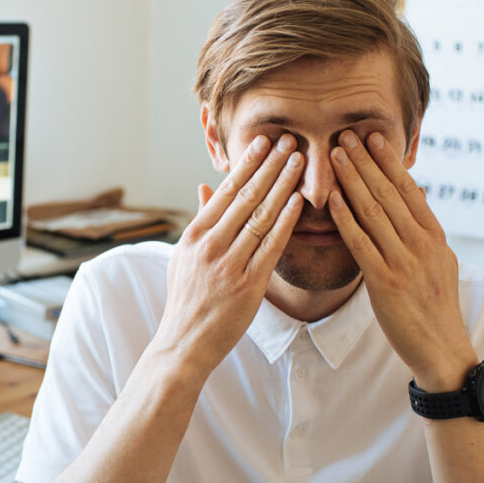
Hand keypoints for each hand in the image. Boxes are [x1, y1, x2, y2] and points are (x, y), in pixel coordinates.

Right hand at [155, 134, 304, 374]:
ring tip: (300, 161)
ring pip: (261, 216)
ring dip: (282, 185)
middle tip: (290, 140)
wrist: (184, 342)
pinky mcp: (247, 285)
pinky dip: (286, 221)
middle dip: (270, 166)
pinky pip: (271, 246)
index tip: (264, 142)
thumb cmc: (186, 299)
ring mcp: (229, 265)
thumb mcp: (183, 256)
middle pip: (246, 197)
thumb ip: (199, 221)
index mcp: (194, 235)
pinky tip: (299, 201)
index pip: (225, 191)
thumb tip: (205, 187)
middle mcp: (210, 246)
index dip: (247, 164)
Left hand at [328, 130, 476, 390]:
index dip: (389, 161)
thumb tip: (414, 194)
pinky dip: (345, 218)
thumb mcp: (440, 262)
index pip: (409, 189)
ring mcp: (405, 262)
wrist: (443, 350)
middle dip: (365, 161)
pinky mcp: (385, 282)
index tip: (373, 135)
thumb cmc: (435, 306)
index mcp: (435, 236)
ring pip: (373, 211)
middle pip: (389, 193)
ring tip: (334, 154)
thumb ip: (424, 230)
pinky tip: (332, 198)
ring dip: (351, 179)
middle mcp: (422, 243)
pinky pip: (361, 243)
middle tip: (345, 133)